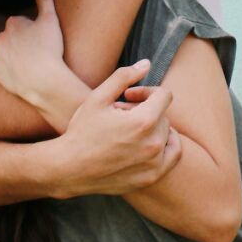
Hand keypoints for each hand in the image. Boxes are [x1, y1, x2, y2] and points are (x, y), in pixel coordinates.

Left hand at [0, 0, 64, 102]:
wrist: (44, 81)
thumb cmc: (50, 48)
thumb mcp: (51, 19)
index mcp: (13, 23)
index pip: (20, 23)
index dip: (32, 31)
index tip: (41, 40)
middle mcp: (0, 37)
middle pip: (11, 37)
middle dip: (20, 42)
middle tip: (37, 52)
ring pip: (4, 52)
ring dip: (13, 55)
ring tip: (30, 64)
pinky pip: (0, 68)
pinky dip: (8, 70)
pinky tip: (21, 73)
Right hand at [55, 61, 181, 197]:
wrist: (69, 169)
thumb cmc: (82, 131)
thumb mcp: (98, 97)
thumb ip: (124, 77)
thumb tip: (147, 64)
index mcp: (143, 121)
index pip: (164, 95)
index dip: (146, 91)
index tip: (129, 96)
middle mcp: (153, 144)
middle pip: (163, 115)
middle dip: (145, 110)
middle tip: (121, 114)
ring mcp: (154, 164)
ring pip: (168, 134)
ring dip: (154, 127)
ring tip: (131, 130)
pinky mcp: (151, 177)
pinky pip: (172, 155)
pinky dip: (164, 145)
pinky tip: (146, 143)